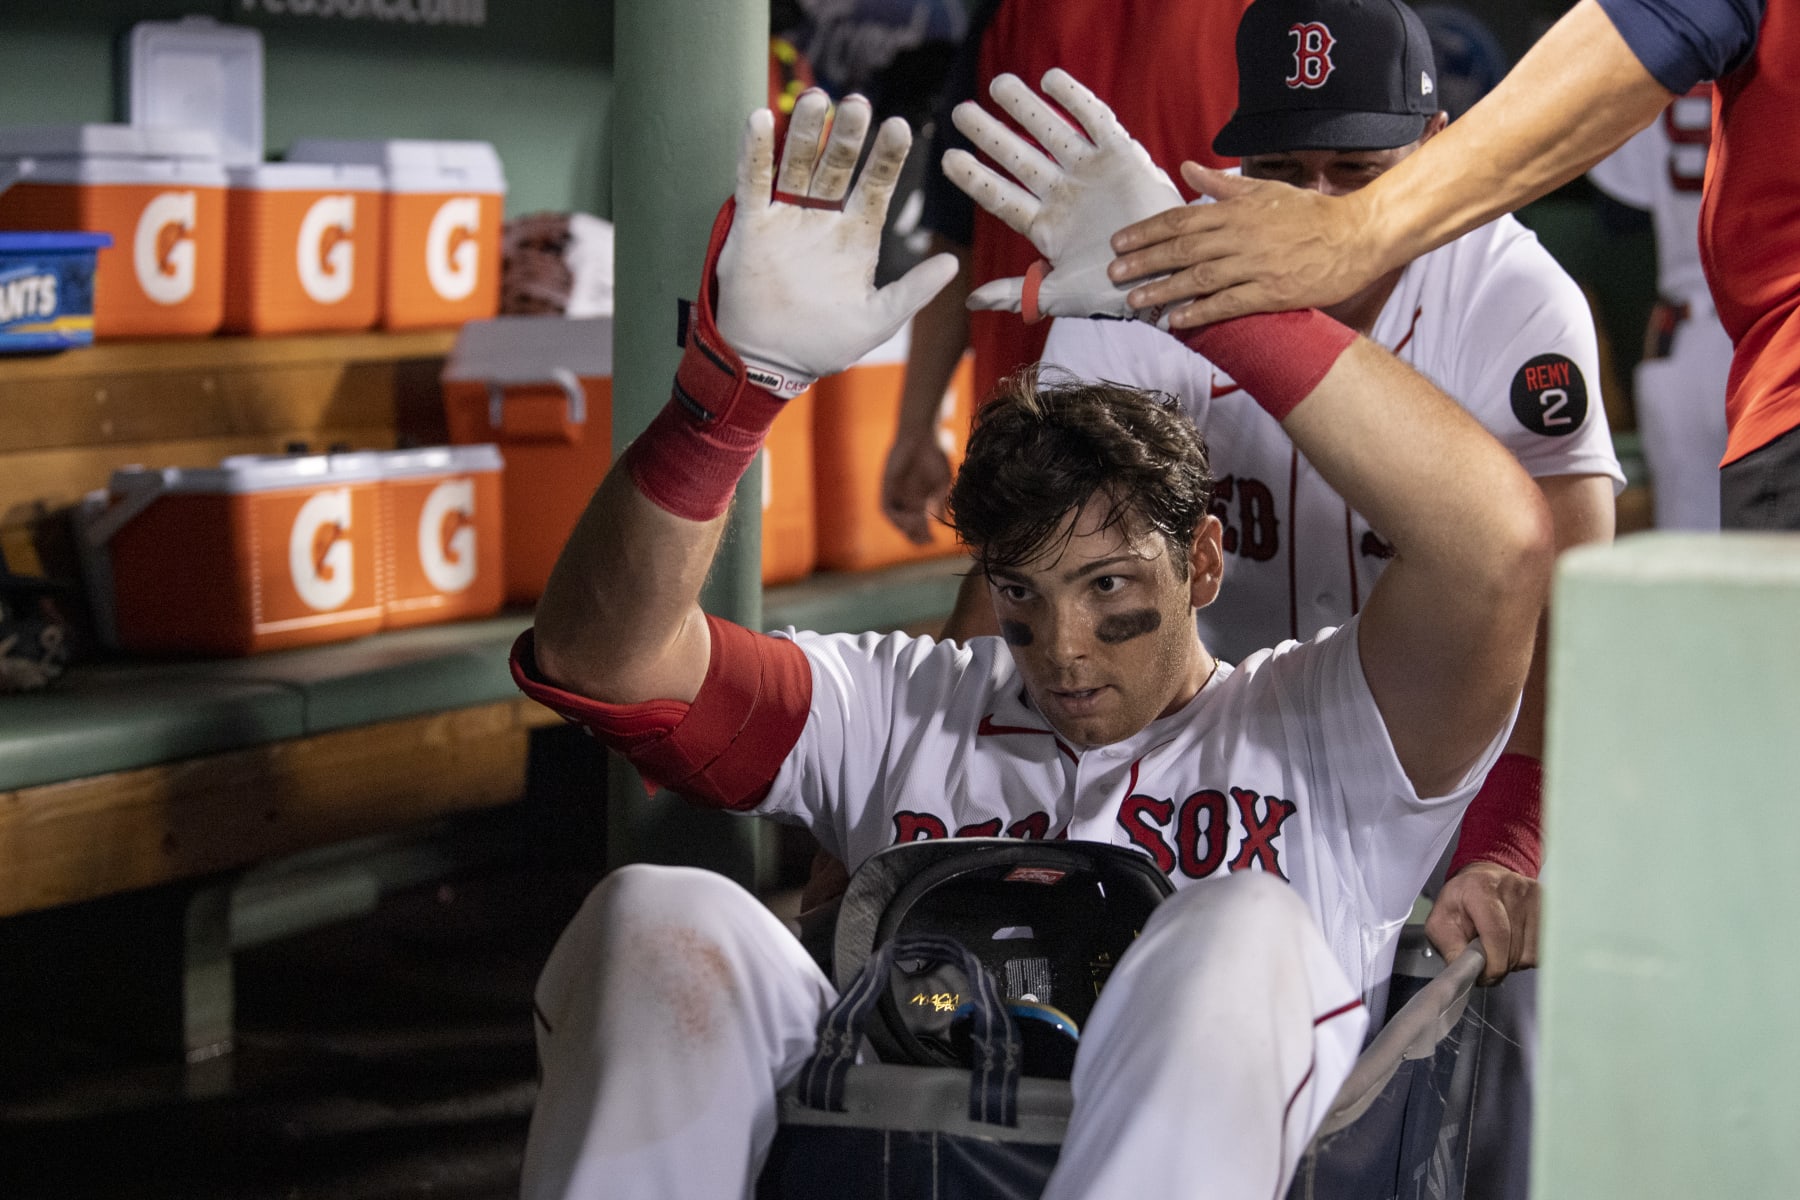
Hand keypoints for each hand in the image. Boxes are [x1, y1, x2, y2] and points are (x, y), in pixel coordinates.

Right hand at [717, 89, 959, 394]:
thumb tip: (953, 264)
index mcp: (856, 236)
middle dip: (847, 136)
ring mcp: (786, 219)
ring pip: (797, 164)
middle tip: (857, 103)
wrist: (767, 364)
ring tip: (817, 98)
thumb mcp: (877, 321)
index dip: (887, 158)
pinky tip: (761, 118)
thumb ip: (912, 292)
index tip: (899, 126)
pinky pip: (752, 181)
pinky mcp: (751, 225)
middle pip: (837, 166)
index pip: (876, 187)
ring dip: (805, 133)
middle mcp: (822, 219)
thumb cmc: (824, 345)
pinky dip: (756, 152)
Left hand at [880, 426, 951, 544]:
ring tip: (918, 528)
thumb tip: (940, 521)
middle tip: (926, 540)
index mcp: (921, 501)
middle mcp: (907, 501)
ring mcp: (895, 495)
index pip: (920, 526)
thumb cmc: (935, 456)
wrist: (921, 436)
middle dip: (915, 536)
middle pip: (907, 527)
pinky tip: (908, 518)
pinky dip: (896, 517)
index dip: (924, 536)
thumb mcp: (942, 482)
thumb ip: (940, 502)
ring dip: (906, 528)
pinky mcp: (886, 488)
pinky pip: (887, 509)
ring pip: (897, 521)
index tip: (933, 541)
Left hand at [939, 68, 1183, 322]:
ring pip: (1051, 133)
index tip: (946, 160)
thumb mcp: (1058, 295)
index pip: (1001, 197)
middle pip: (1019, 158)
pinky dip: (1075, 100)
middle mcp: (1064, 194)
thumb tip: (969, 300)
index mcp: (1046, 226)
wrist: (1166, 279)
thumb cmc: (1113, 293)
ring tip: (998, 84)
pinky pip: (1095, 121)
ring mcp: (1091, 173)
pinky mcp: (1121, 156)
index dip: (975, 178)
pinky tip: (1050, 79)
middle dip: (990, 135)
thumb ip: (1015, 293)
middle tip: (960, 112)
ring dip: (1025, 109)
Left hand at [1105, 163, 1387, 327]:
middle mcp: (1241, 236)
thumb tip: (1187, 168)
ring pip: (1199, 278)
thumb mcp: (1265, 191)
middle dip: (1144, 262)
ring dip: (1163, 290)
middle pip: (1182, 249)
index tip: (1119, 243)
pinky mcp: (1271, 292)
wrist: (1356, 236)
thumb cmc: (1310, 213)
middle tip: (1113, 275)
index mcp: (1237, 210)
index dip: (1146, 232)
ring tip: (1135, 301)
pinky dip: (1200, 312)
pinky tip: (1177, 321)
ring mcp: (1256, 265)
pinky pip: (1228, 304)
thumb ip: (1223, 185)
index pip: (1181, 220)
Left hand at [1423, 861, 1539, 984]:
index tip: (1483, 976)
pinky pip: (1544, 950)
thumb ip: (1450, 948)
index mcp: (1481, 889)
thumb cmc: (1461, 902)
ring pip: (1532, 953)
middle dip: (1499, 965)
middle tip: (1487, 962)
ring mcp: (1535, 897)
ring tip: (1500, 950)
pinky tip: (1514, 946)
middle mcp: (1513, 888)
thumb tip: (1467, 974)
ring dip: (1514, 962)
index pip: (1497, 935)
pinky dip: (1528, 955)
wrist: (1484, 879)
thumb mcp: (1441, 922)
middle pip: (1514, 948)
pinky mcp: (1550, 907)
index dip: (1492, 964)